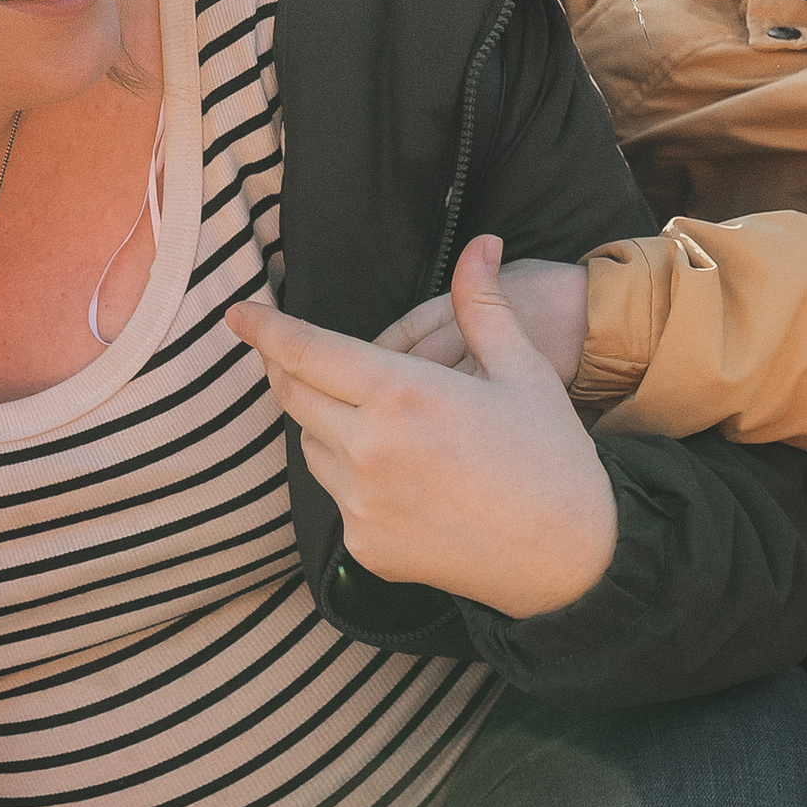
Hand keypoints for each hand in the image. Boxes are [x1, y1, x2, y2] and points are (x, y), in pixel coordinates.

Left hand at [230, 237, 616, 620]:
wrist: (569, 561)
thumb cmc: (552, 457)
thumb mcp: (524, 371)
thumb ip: (483, 305)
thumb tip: (480, 245)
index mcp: (404, 395)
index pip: (307, 351)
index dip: (266, 330)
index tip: (238, 315)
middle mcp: (370, 450)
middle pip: (294, 396)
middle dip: (285, 368)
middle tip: (289, 353)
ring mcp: (362, 504)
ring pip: (310, 445)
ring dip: (320, 421)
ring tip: (363, 414)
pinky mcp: (364, 547)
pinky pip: (336, 496)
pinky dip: (349, 474)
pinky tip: (394, 472)